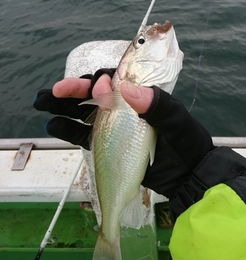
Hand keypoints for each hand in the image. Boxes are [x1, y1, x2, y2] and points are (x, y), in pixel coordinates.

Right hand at [34, 72, 213, 204]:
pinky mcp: (108, 143)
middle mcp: (125, 106)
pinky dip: (68, 129)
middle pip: (94, 93)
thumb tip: (122, 88)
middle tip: (50, 93)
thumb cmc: (187, 146)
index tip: (85, 87)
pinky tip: (53, 126)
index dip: (95, 81)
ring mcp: (115, 125)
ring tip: (41, 103)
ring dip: (62, 106)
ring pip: (83, 111)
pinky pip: (84, 134)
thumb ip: (156, 106)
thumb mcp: (177, 124)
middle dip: (72, 90)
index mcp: (141, 95)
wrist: (189, 178)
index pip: (114, 80)